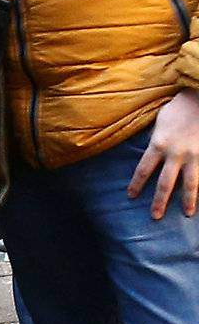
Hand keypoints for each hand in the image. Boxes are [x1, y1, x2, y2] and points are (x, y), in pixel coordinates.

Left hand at [128, 90, 198, 219]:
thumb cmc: (180, 106)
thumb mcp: (160, 122)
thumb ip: (156, 140)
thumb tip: (152, 153)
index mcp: (158, 144)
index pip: (143, 170)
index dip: (136, 185)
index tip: (131, 196)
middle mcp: (176, 153)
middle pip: (165, 184)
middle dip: (159, 202)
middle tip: (155, 217)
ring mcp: (196, 155)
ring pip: (191, 183)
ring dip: (188, 200)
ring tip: (187, 214)